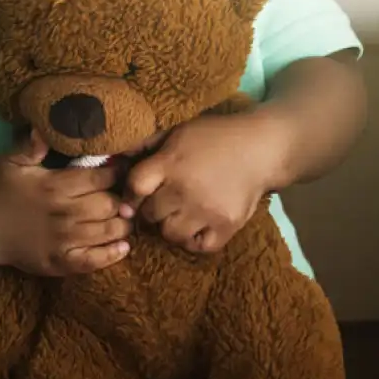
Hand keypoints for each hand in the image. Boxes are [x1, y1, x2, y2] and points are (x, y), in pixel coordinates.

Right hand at [0, 132, 134, 275]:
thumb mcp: (11, 162)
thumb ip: (32, 145)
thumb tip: (46, 126)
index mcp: (55, 185)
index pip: (99, 177)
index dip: (117, 172)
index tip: (124, 169)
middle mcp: (63, 213)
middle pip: (108, 205)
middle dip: (122, 199)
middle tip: (129, 196)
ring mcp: (63, 240)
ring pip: (107, 231)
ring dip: (123, 225)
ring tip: (127, 218)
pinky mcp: (60, 263)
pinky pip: (93, 261)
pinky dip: (112, 255)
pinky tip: (123, 246)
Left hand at [125, 108, 290, 254]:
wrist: (262, 149)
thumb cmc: (216, 137)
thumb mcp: (179, 131)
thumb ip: (148, 145)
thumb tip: (116, 158)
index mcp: (171, 163)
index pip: (135, 187)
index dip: (130, 194)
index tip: (136, 195)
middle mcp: (184, 189)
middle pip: (150, 214)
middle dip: (152, 209)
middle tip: (164, 202)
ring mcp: (206, 211)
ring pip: (170, 234)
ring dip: (172, 226)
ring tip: (181, 214)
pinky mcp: (226, 226)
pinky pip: (198, 247)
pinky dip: (195, 240)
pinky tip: (198, 226)